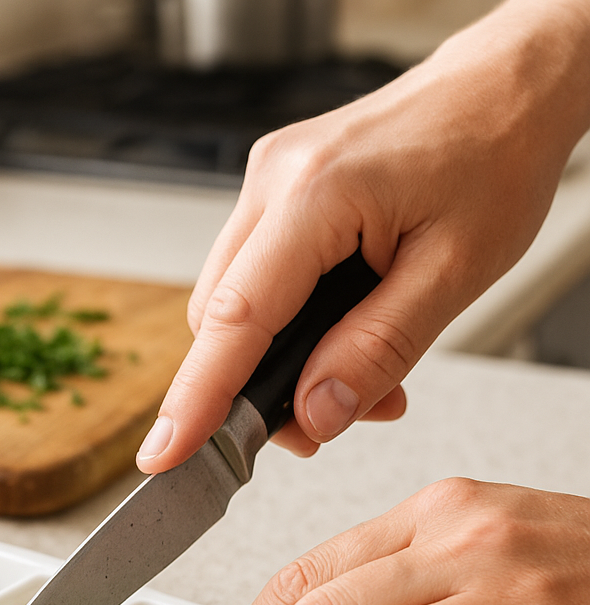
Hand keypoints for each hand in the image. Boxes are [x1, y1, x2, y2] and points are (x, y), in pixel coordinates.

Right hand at [137, 0, 589, 467]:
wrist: (506, 84)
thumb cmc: (496, 153)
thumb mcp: (457, 270)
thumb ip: (378, 349)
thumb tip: (316, 414)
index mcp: (316, 195)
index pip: (234, 320)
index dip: (195, 399)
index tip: (165, 454)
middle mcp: (274, 181)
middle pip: (220, 318)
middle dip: (256, 387)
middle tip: (323, 422)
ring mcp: (269, 182)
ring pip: (233, 302)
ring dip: (278, 358)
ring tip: (355, 381)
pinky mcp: (278, 190)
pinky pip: (256, 275)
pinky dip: (286, 323)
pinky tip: (339, 337)